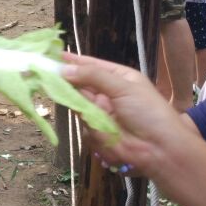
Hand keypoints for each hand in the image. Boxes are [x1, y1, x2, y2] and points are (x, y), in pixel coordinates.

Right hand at [60, 52, 180, 176]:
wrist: (161, 150)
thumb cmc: (148, 112)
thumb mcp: (124, 87)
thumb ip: (93, 76)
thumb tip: (63, 69)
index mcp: (120, 78)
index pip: (92, 65)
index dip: (73, 60)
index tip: (52, 55)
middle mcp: (109, 93)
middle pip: (80, 82)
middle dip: (66, 78)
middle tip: (44, 73)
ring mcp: (102, 112)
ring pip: (77, 101)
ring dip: (71, 98)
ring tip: (60, 93)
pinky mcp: (96, 130)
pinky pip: (81, 120)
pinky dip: (83, 119)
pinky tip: (87, 120)